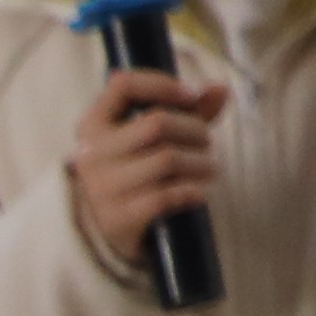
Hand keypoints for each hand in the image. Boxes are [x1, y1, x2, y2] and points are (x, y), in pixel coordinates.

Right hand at [65, 69, 229, 263]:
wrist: (109, 232)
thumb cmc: (138, 172)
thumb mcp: (155, 138)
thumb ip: (189, 112)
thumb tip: (222, 89)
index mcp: (94, 124)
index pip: (124, 85)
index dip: (163, 83)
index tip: (192, 96)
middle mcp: (93, 153)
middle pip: (158, 123)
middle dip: (195, 130)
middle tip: (207, 142)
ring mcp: (103, 187)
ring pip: (168, 159)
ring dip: (201, 163)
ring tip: (209, 168)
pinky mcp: (118, 218)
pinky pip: (167, 195)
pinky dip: (192, 191)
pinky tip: (200, 193)